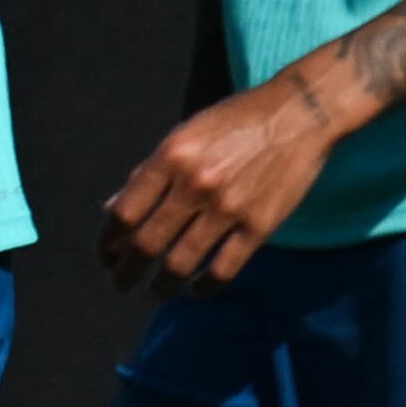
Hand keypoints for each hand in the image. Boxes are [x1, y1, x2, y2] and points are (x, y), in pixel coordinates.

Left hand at [99, 68, 347, 293]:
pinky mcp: (259, 225)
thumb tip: (111, 210)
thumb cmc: (235, 121)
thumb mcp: (185, 134)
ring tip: (155, 292)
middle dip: (125, 272)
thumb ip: (148, 173)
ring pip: (180, 264)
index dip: (108, 242)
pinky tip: (195, 289)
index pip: (125, 213)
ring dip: (161, 286)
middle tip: (120, 283)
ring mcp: (228, 207)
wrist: (299, 114)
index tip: (106, 256)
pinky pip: (223, 270)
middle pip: (146, 244)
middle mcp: (195, 183)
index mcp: (171, 156)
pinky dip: (204, 288)